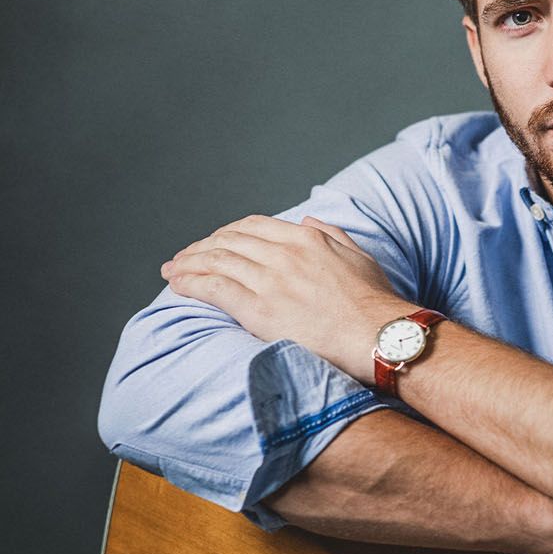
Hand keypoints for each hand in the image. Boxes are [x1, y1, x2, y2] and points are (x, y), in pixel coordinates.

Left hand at [161, 214, 403, 379]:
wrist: (380, 334)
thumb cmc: (375, 303)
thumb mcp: (359, 256)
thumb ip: (332, 234)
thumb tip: (309, 219)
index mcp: (306, 238)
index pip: (253, 226)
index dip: (227, 232)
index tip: (215, 242)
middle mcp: (284, 253)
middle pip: (228, 241)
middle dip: (201, 247)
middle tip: (185, 257)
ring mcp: (270, 280)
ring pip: (216, 261)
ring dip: (189, 264)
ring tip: (173, 270)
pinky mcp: (260, 309)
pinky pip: (214, 288)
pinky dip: (191, 283)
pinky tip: (178, 285)